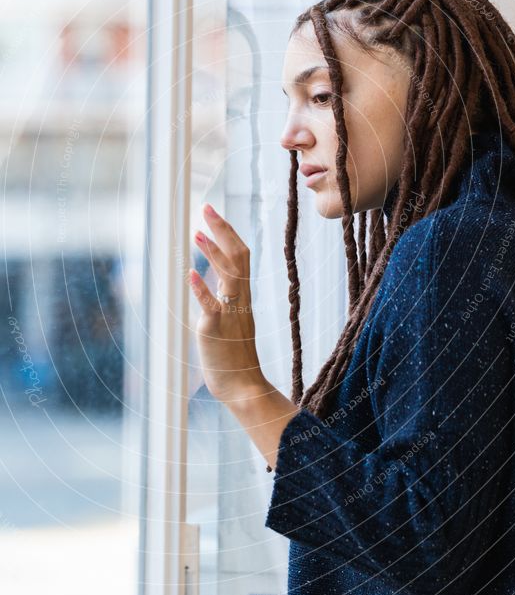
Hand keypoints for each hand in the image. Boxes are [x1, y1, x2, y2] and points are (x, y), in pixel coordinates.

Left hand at [187, 203, 265, 404]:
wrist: (243, 386)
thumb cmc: (234, 355)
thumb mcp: (231, 319)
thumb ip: (224, 298)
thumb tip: (211, 279)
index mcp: (242, 296)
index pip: (241, 255)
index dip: (227, 232)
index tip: (212, 213)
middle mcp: (240, 300)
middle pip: (238, 257)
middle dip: (222, 230)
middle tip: (206, 208)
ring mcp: (230, 314)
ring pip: (228, 276)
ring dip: (212, 253)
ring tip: (196, 233)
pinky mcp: (216, 330)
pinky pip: (211, 306)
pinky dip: (201, 288)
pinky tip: (190, 272)